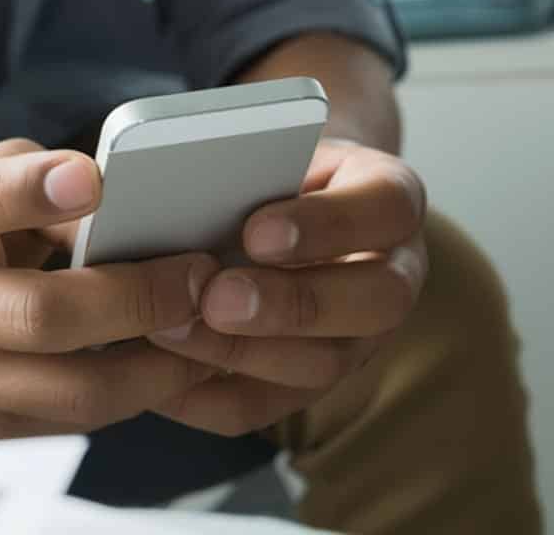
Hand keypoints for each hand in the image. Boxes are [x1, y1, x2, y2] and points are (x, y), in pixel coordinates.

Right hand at [0, 139, 222, 440]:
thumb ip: (38, 183)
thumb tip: (127, 199)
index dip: (31, 190)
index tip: (92, 177)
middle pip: (42, 317)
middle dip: (137, 300)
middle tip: (198, 277)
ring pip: (74, 391)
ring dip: (158, 366)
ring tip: (211, 334)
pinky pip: (76, 422)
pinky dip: (138, 397)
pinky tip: (179, 366)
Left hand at [147, 139, 428, 435]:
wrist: (280, 206)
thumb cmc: (271, 168)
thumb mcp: (270, 147)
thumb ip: (240, 164)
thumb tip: (160, 186)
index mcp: (391, 198)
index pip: (389, 207)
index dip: (327, 224)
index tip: (256, 232)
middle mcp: (393, 273)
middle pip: (378, 301)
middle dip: (294, 304)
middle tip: (217, 296)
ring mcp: (360, 337)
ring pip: (325, 364)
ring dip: (245, 352)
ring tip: (173, 329)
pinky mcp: (310, 381)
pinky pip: (267, 407)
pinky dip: (210, 397)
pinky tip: (160, 375)